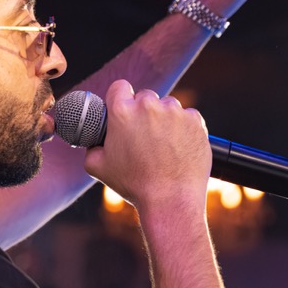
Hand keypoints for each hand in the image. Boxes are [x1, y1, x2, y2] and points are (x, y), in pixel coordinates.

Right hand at [83, 80, 210, 213]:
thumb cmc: (134, 185)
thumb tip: (93, 141)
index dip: (121, 98)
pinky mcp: (195, 121)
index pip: (119, 87)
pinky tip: (179, 146)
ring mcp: (175, 112)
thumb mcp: (98, 168)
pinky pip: (188, 116)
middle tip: (145, 135)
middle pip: (145, 97)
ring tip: (164, 145)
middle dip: (144, 112)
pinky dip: (184, 127)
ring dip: (165, 119)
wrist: (171, 200)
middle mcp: (149, 106)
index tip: (124, 109)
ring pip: (168, 106)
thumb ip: (91, 147)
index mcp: (122, 112)